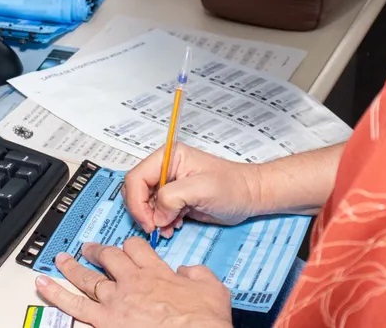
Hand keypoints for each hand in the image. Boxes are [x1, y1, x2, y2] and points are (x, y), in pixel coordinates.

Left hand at [35, 237, 231, 327]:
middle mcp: (131, 283)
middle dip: (96, 251)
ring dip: (70, 268)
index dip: (130, 244)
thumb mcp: (212, 288)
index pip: (137, 248)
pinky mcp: (104, 323)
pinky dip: (56, 296)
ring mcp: (115, 304)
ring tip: (60, 260)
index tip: (127, 245)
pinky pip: (74, 308)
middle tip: (87, 248)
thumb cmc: (203, 321)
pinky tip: (43, 288)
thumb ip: (198, 274)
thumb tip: (189, 270)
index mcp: (156, 273)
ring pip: (86, 279)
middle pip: (108, 258)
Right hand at [124, 143, 261, 237]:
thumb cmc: (231, 187)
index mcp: (167, 157)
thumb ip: (172, 198)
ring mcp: (168, 185)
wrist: (250, 196)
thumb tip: (157, 217)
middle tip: (156, 229)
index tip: (149, 223)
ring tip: (170, 229)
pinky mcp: (174, 200)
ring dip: (153, 220)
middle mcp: (164, 169)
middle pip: (135, 191)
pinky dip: (160, 223)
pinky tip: (174, 228)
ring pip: (144, 204)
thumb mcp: (201, 189)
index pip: (136, 178)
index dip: (137, 202)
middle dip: (143, 212)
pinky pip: (155, 212)